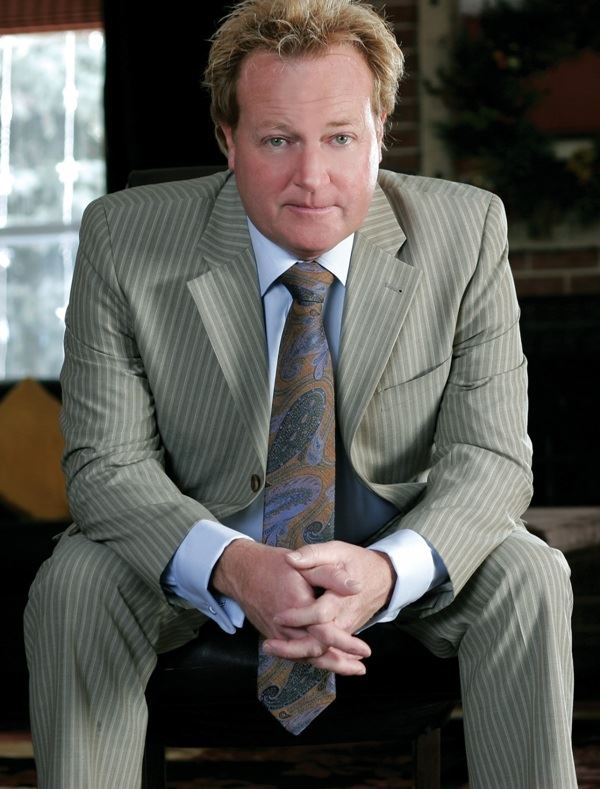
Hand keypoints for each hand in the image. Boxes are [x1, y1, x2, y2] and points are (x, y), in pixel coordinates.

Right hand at [211, 540, 369, 672]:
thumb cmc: (273, 566)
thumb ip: (331, 576)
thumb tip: (356, 587)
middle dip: (341, 662)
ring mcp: (277, 634)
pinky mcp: (273, 636)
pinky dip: (311, 658)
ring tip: (350, 669)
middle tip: (361, 667)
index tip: (365, 650)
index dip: (347, 644)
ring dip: (329, 664)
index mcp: (298, 608)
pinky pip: (294, 653)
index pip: (325, 633)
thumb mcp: (305, 565)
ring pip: (306, 656)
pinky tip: (325, 659)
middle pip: (317, 652)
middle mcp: (286, 626)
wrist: (242, 571)